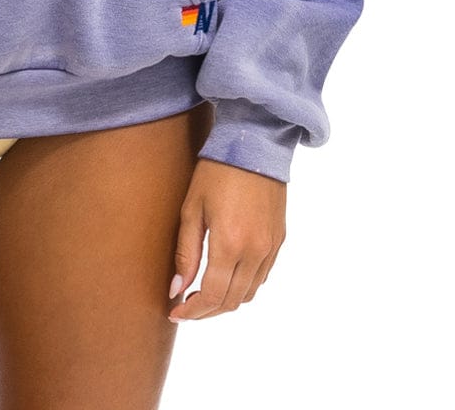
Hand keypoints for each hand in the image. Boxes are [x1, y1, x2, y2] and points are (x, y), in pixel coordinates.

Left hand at [167, 156, 285, 320]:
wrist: (254, 143)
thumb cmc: (216, 171)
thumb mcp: (192, 208)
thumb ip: (186, 252)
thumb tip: (177, 290)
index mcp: (230, 244)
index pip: (212, 296)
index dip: (192, 312)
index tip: (175, 312)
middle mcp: (255, 252)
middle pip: (231, 301)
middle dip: (206, 311)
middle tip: (185, 307)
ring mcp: (271, 247)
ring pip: (249, 293)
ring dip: (226, 301)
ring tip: (203, 294)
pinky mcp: (279, 240)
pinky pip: (262, 276)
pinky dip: (243, 286)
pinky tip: (226, 276)